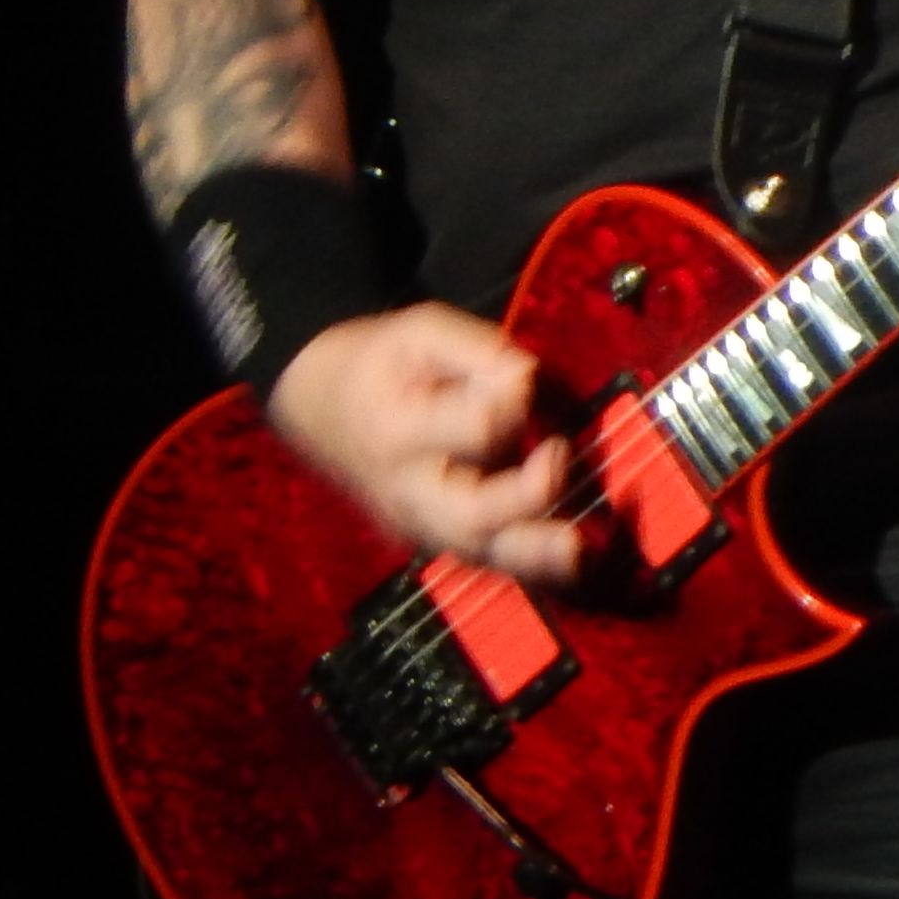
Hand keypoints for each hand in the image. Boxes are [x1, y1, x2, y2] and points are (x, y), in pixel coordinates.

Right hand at [269, 303, 583, 584]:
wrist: (318, 407)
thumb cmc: (379, 366)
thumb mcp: (418, 332)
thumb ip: (478, 350)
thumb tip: (527, 379)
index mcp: (398, 430)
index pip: (473, 426)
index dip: (511, 402)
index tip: (523, 379)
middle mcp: (407, 488)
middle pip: (471, 514)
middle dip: (527, 496)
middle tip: (560, 455)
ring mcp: (419, 521)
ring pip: (479, 552)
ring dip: (536, 555)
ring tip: (579, 550)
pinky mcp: (434, 537)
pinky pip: (484, 560)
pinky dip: (529, 566)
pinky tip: (572, 561)